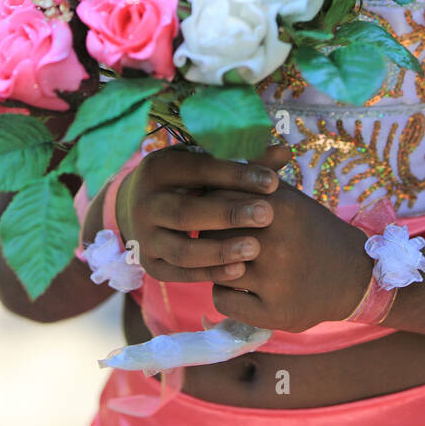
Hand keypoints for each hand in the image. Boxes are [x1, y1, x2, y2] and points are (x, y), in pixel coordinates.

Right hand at [117, 141, 288, 285]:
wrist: (140, 207)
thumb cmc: (187, 178)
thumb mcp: (206, 162)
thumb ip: (243, 159)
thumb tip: (284, 151)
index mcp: (159, 169)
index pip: (200, 171)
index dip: (237, 176)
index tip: (272, 182)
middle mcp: (146, 204)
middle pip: (188, 213)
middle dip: (229, 215)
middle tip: (268, 215)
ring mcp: (145, 238)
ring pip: (182, 250)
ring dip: (220, 251)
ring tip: (255, 248)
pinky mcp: (152, 265)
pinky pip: (182, 273)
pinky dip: (211, 273)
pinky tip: (240, 271)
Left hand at [211, 146, 375, 332]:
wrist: (352, 276)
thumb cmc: (311, 231)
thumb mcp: (290, 198)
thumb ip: (255, 179)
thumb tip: (218, 156)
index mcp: (280, 208)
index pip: (219, 198)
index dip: (211, 205)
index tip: (214, 210)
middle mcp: (277, 243)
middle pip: (212, 233)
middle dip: (211, 235)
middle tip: (220, 238)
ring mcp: (275, 281)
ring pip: (214, 268)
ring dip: (215, 266)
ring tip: (231, 262)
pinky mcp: (273, 313)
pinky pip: (221, 300)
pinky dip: (224, 294)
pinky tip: (240, 288)